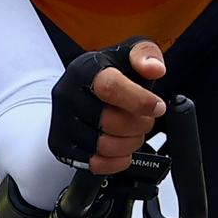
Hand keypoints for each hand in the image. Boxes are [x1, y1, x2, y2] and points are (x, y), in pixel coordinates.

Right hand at [48, 37, 166, 175]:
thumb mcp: (130, 53)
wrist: (83, 89)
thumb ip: (146, 55)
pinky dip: (117, 160)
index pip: (110, 87)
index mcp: (84, 69)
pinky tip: (121, 146)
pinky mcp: (61, 145)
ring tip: (133, 132)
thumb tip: (154, 68)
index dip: (139, 101)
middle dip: (139, 124)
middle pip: (110, 121)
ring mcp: (62, 122)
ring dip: (130, 143)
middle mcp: (67, 95)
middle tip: (145, 119)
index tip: (157, 107)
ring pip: (104, 145)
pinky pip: (95, 163)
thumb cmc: (110, 73)